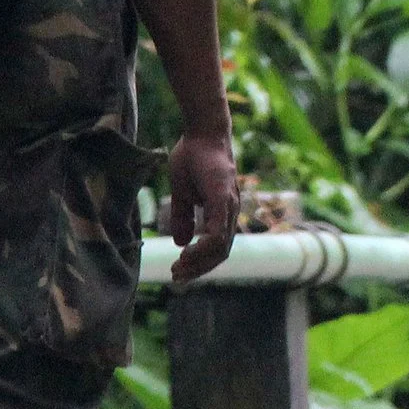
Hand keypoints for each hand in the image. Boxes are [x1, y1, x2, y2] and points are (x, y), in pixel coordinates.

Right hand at [164, 132, 239, 283]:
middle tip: (177, 277)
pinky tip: (187, 252)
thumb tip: (182, 242)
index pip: (217, 248)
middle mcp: (231, 212)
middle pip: (221, 253)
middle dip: (199, 269)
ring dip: (199, 262)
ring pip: (221, 246)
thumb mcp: (184, 193)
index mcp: (223, 213)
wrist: (203, 131)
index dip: (200, 263)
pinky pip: (217, 230)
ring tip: (178, 267)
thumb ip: (184, 216)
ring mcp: (229, 205)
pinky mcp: (223, 198)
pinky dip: (204, 246)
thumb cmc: (195, 157)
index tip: (178, 270)